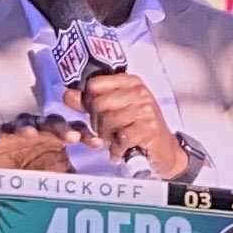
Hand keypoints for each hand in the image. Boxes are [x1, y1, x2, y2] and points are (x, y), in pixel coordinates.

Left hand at [57, 50, 180, 166]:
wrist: (165, 150)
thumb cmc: (138, 128)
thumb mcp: (116, 109)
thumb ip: (90, 102)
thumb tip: (67, 95)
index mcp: (130, 82)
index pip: (94, 85)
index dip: (89, 102)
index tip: (96, 113)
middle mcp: (139, 92)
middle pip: (98, 103)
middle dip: (97, 123)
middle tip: (107, 132)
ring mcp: (146, 109)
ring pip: (107, 121)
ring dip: (107, 137)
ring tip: (115, 140)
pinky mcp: (149, 128)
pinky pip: (120, 137)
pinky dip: (117, 148)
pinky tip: (121, 150)